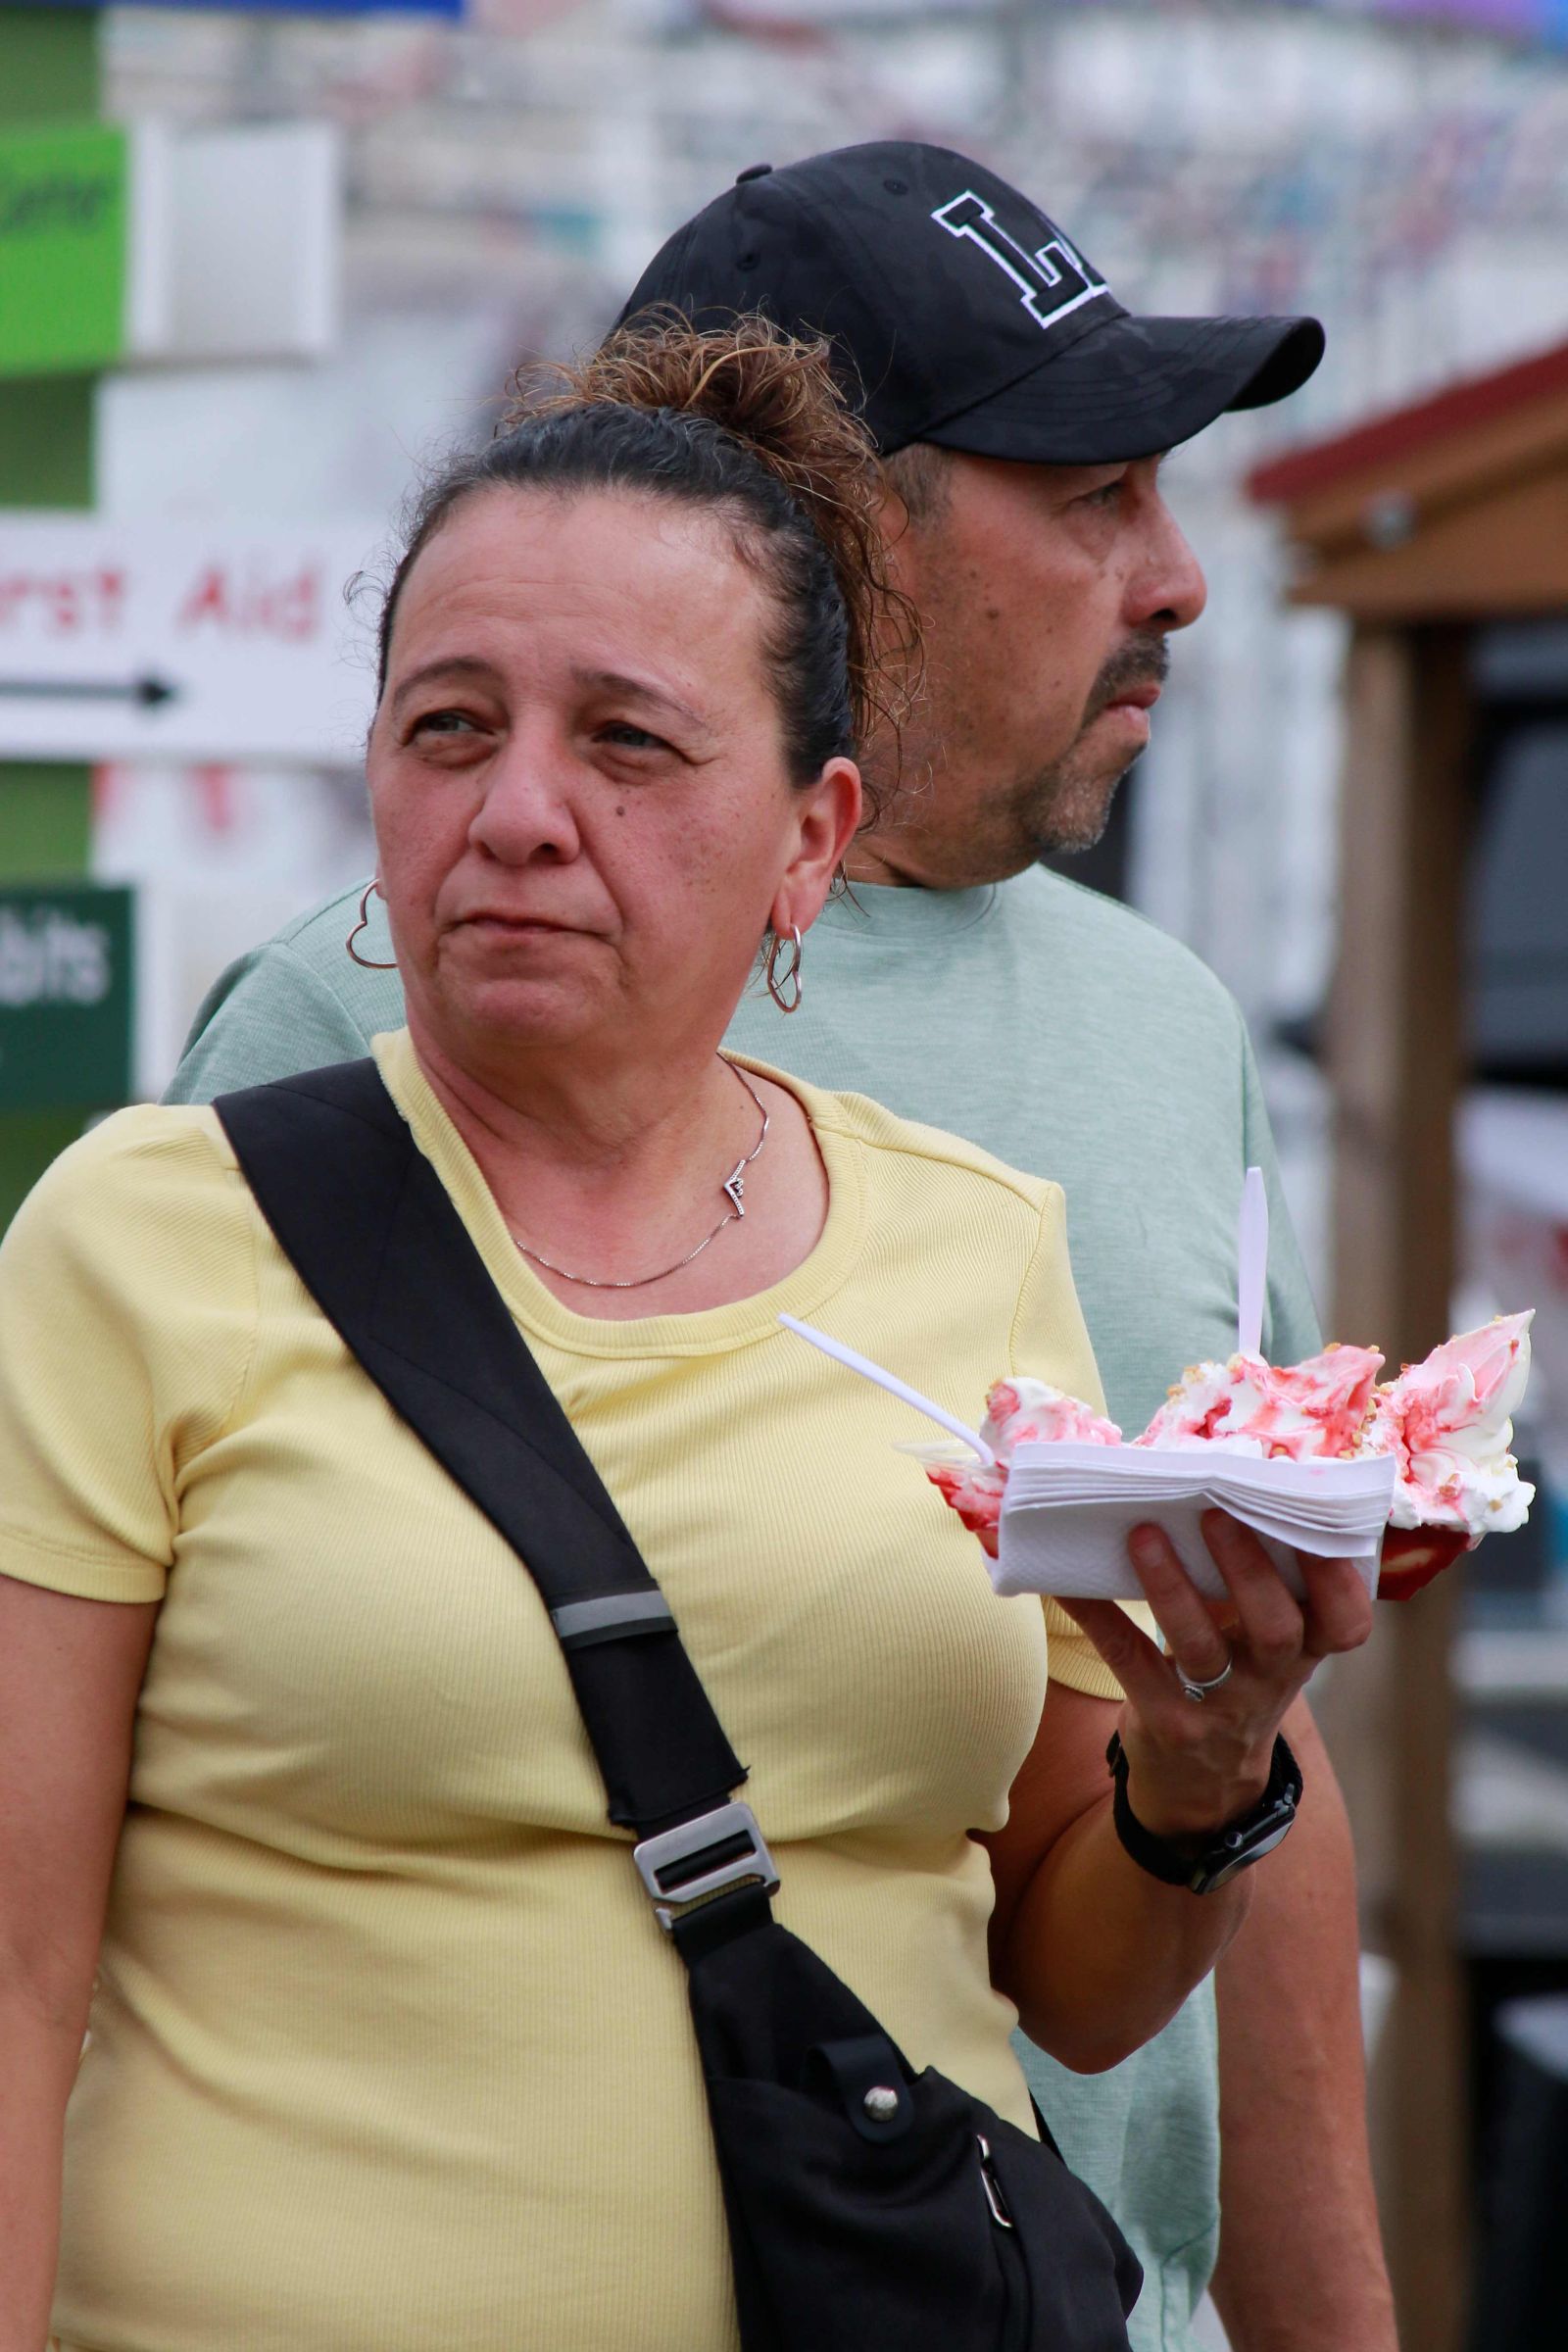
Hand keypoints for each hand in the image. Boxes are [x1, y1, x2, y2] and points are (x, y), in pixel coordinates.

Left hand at [1062, 1511, 1373, 1841]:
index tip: (1316, 1533)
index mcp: (1303, 1651)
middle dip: (1247, 1571)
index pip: (1346, 1625)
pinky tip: (1069, 1583)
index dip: (1339, 1584)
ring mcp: (1218, 1708)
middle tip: (1215, 1515)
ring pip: (1201, 1649)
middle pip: (1275, 1630)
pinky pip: (1131, 1662)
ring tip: (1142, 1535)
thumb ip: (1263, 1587)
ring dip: (1171, 1587)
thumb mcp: (1267, 1649)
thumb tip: (1222, 1487)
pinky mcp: (1166, 1723)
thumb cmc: (1236, 1683)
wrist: (1203, 1786)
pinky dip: (1100, 1618)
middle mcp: (1269, 1682)